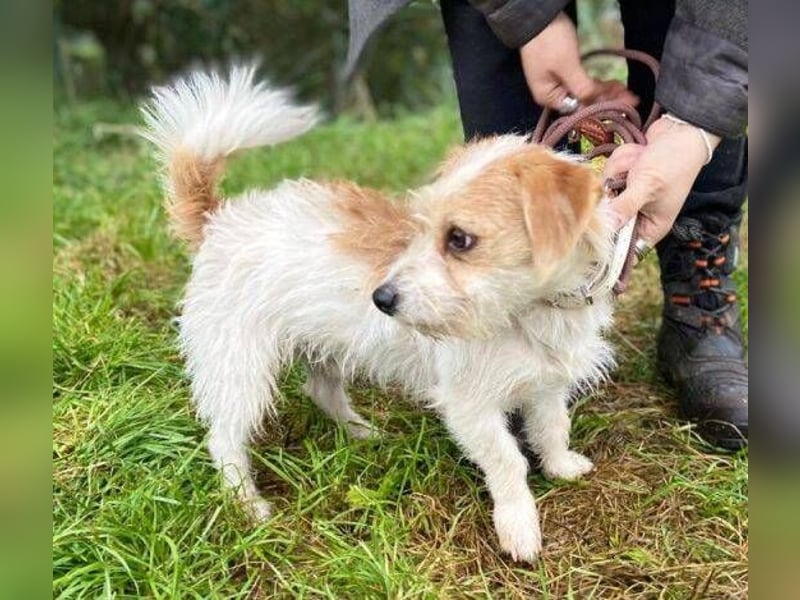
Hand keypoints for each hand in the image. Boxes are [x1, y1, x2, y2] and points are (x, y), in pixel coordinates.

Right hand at [520, 12, 638, 109]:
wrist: (539, 17)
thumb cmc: (550, 42)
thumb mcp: (567, 66)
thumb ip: (582, 88)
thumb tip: (597, 105)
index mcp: (549, 98)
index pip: (579, 109)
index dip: (602, 107)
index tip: (624, 105)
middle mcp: (553, 95)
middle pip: (583, 102)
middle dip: (607, 99)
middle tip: (632, 98)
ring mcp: (558, 83)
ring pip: (585, 92)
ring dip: (605, 92)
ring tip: (627, 91)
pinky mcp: (564, 72)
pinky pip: (583, 83)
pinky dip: (597, 84)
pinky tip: (612, 84)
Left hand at [604, 116, 721, 244]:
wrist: (680, 130)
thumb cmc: (673, 162)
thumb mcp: (647, 186)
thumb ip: (625, 207)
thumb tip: (607, 226)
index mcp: (650, 228)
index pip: (625, 252)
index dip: (610, 246)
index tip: (596, 233)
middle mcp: (638, 215)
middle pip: (607, 217)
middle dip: (614, 193)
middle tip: (630, 178)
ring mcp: (628, 195)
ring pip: (604, 191)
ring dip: (618, 171)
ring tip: (639, 163)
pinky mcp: (622, 178)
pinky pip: (607, 173)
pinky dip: (620, 161)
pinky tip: (637, 155)